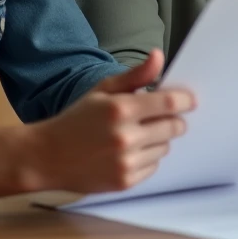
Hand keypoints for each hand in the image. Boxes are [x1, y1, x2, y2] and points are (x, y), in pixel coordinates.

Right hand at [24, 49, 195, 193]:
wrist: (47, 156)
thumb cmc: (77, 119)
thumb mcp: (103, 90)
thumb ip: (136, 75)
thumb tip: (159, 56)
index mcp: (120, 109)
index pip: (168, 103)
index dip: (184, 100)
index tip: (190, 100)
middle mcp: (125, 137)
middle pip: (173, 127)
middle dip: (174, 120)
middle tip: (163, 117)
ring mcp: (125, 162)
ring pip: (164, 148)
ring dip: (159, 139)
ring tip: (138, 134)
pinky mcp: (124, 182)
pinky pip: (153, 166)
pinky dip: (148, 158)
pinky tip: (129, 152)